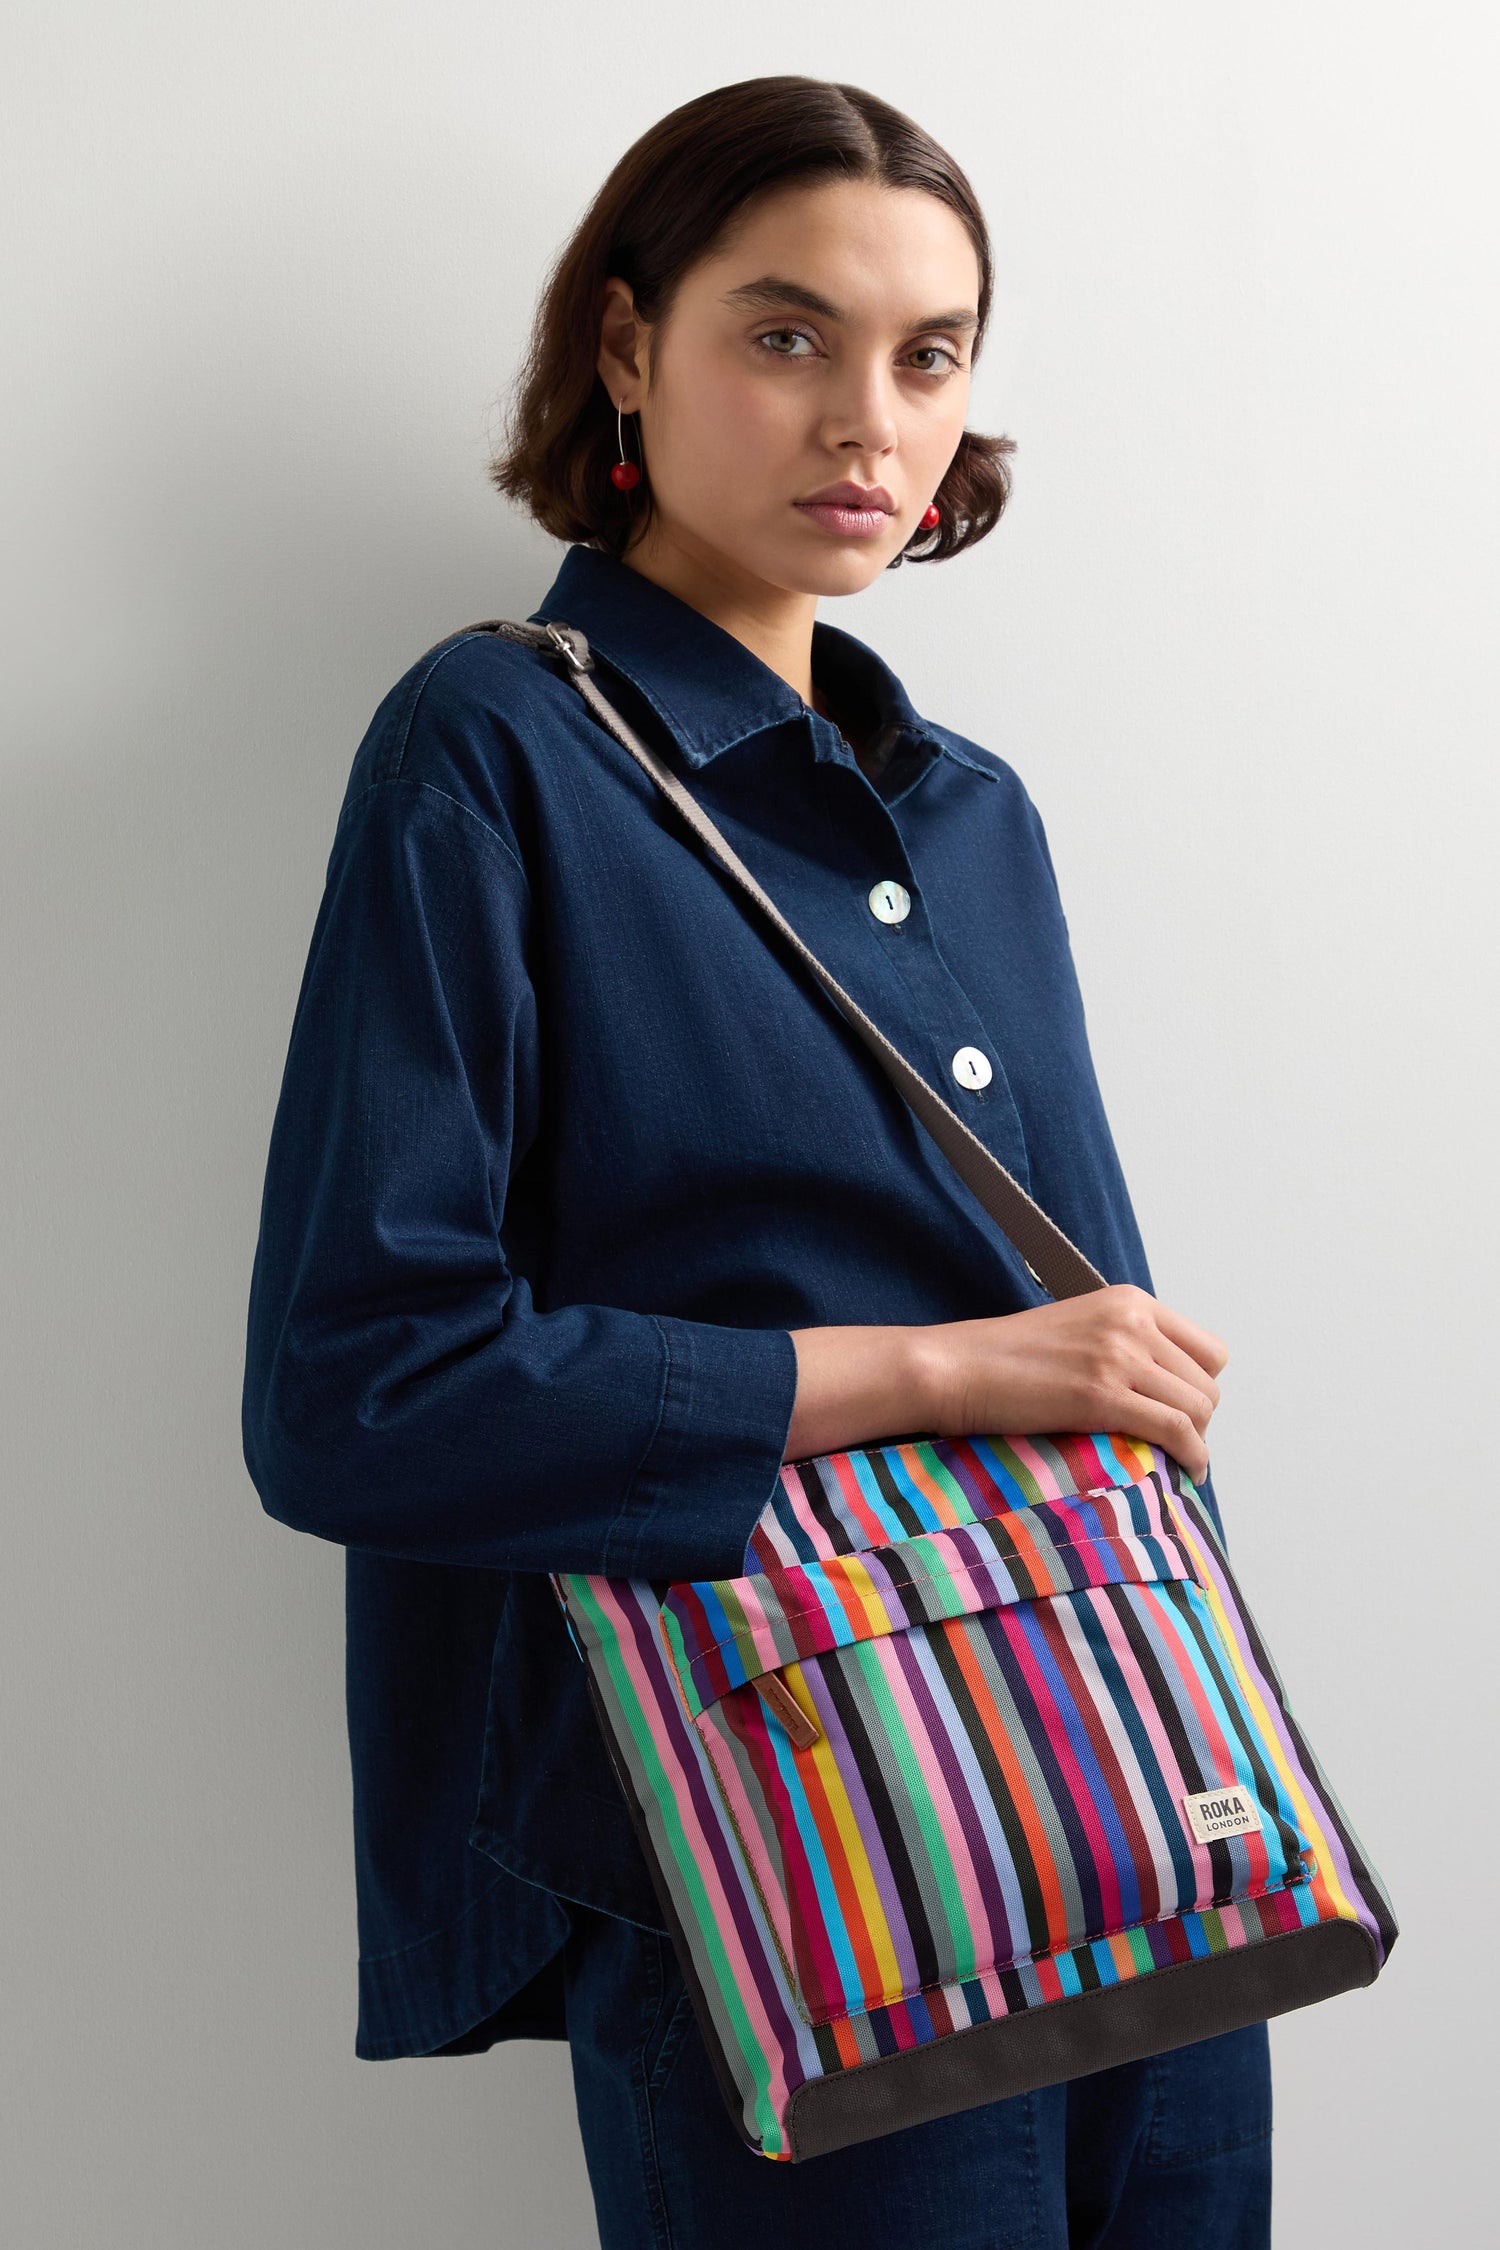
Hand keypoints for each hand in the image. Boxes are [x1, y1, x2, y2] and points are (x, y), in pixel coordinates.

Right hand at [917, 1283, 1226, 1484]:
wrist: (958, 1368)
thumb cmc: (1005, 1358)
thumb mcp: (1077, 1329)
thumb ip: (1122, 1344)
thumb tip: (1161, 1387)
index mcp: (1129, 1302)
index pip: (1209, 1350)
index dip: (1200, 1387)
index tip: (1181, 1409)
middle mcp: (1131, 1323)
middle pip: (1208, 1383)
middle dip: (1197, 1419)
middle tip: (1174, 1443)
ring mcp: (1118, 1357)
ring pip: (1198, 1408)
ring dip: (1196, 1441)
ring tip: (1178, 1460)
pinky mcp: (1102, 1396)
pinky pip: (1176, 1430)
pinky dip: (1192, 1456)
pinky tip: (1187, 1470)